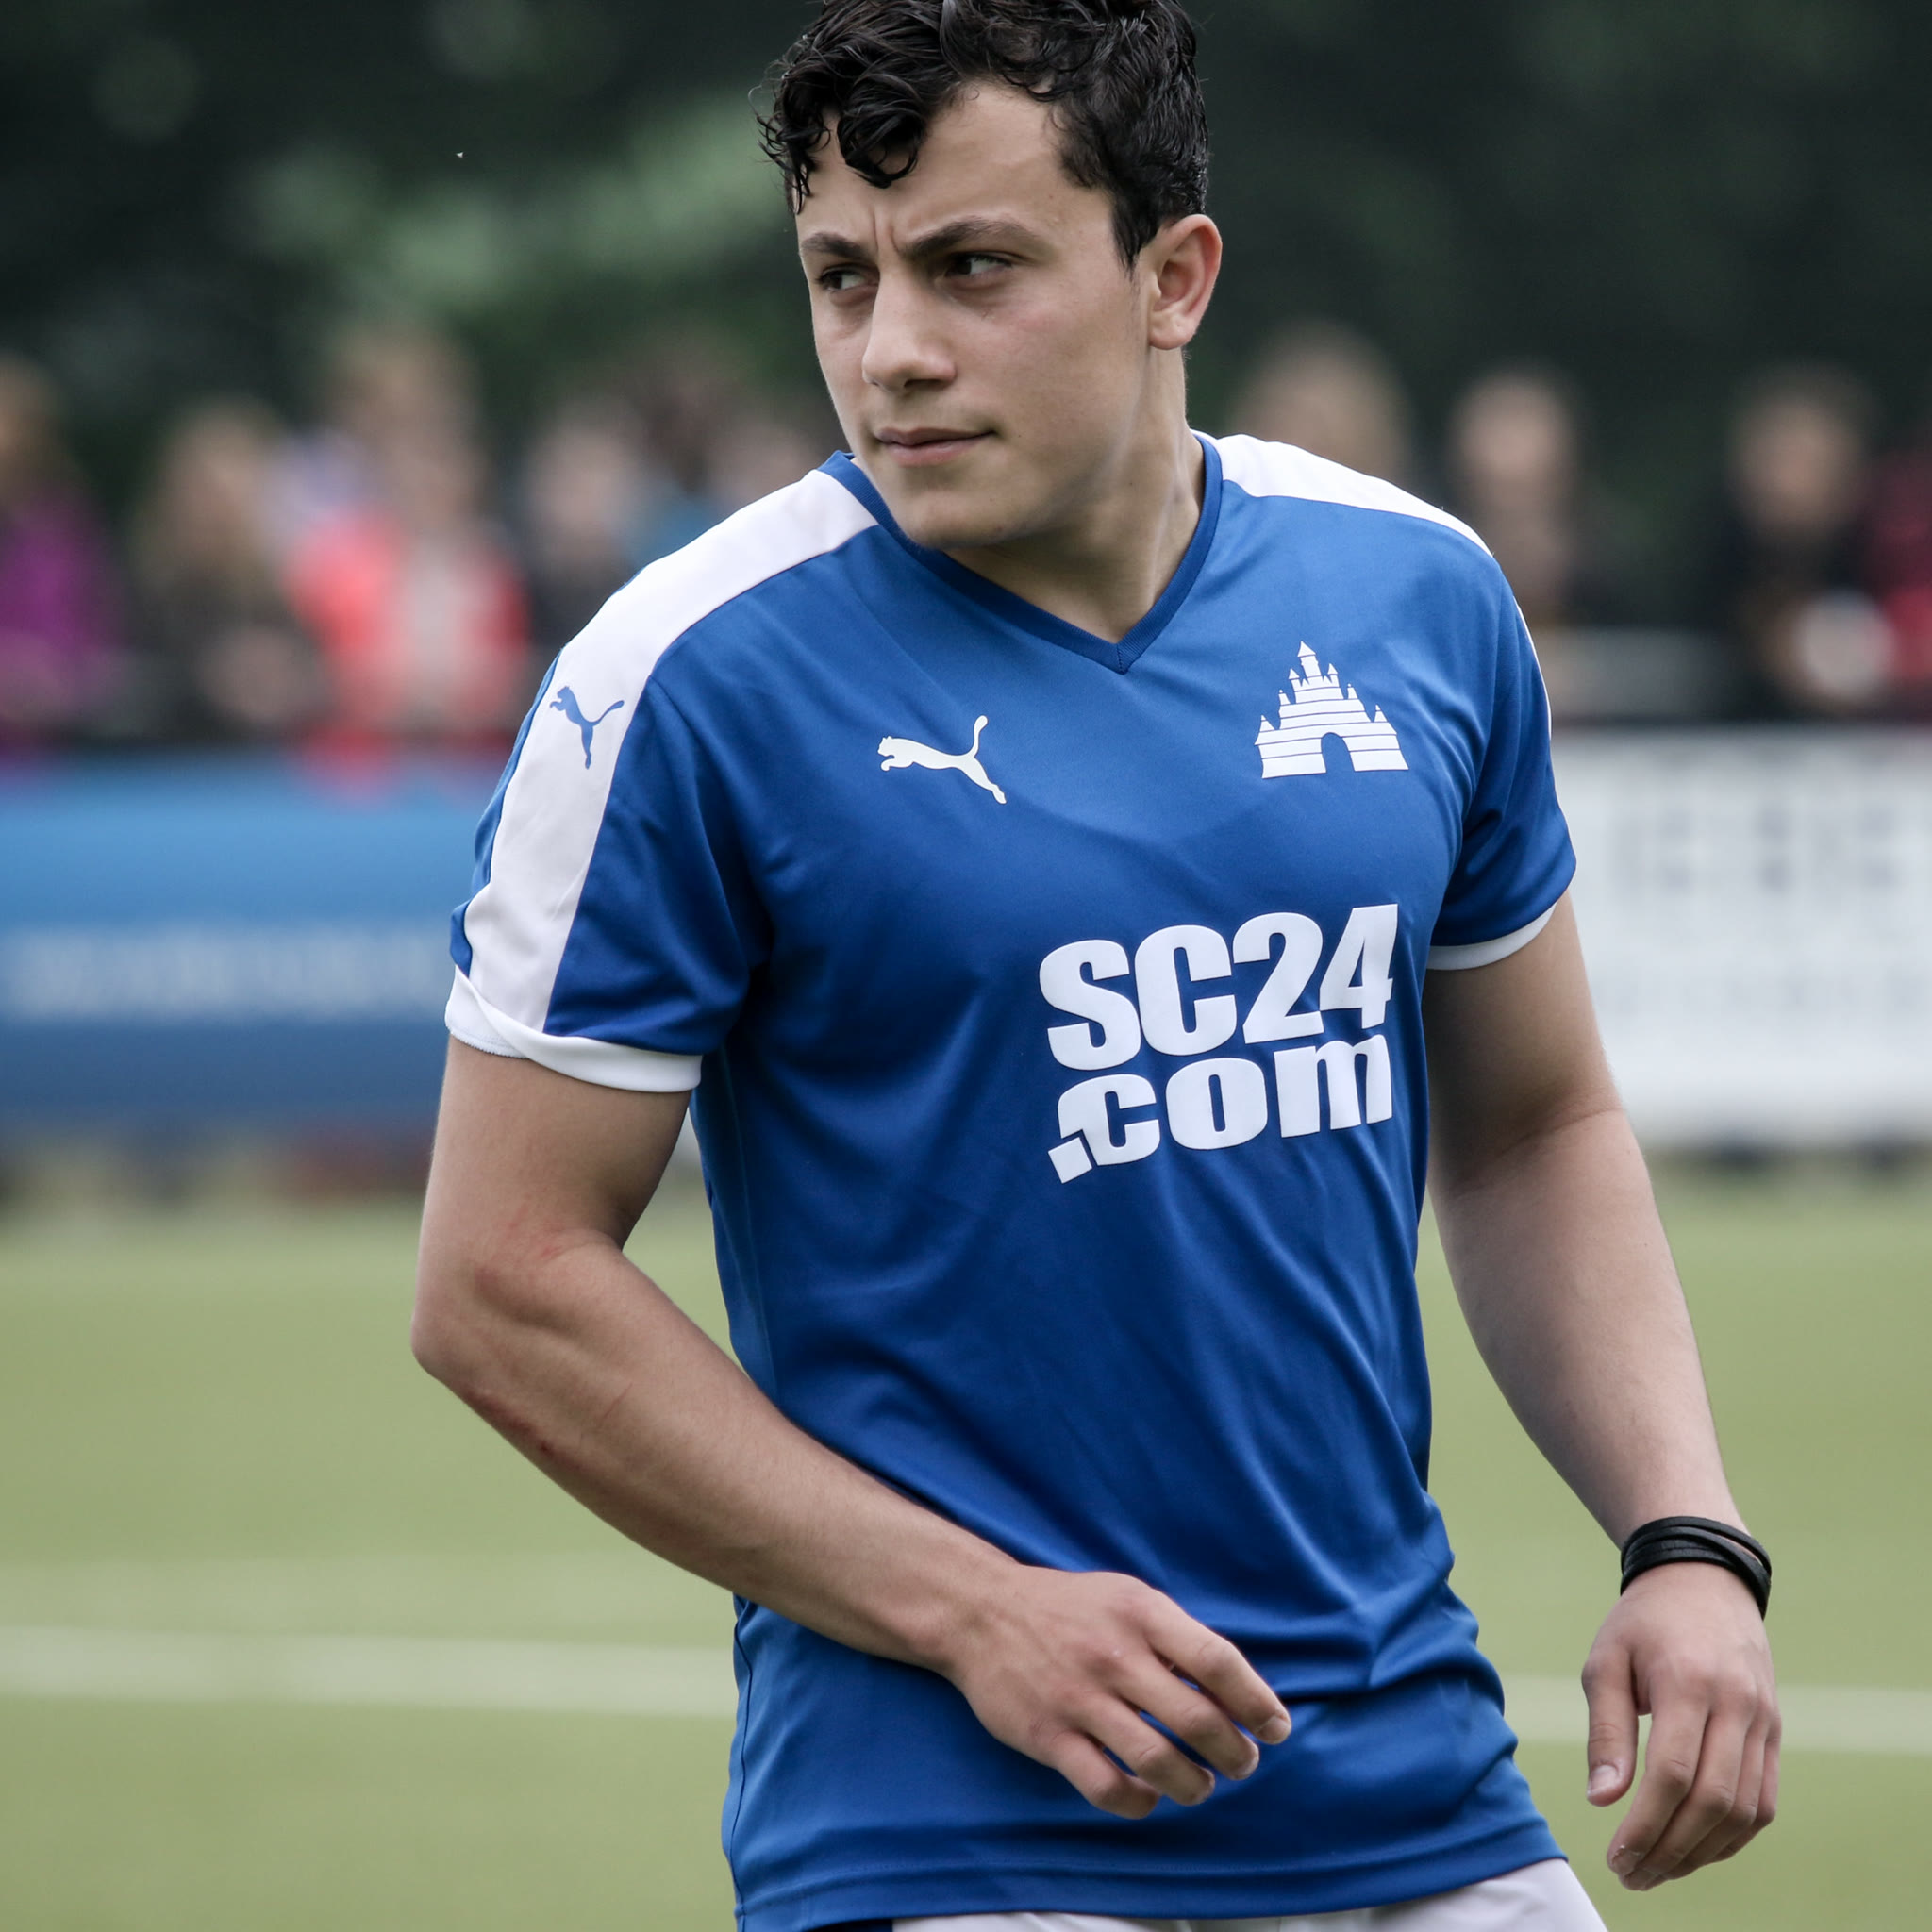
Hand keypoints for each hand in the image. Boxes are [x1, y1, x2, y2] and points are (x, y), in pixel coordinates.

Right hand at [937, 1565, 1291, 1817]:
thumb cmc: (1070, 1608)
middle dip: (1235, 1753)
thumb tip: (1235, 1690)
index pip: (1217, 1662)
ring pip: (1157, 1761)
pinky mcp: (1048, 1735)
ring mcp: (1079, 1698)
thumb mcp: (1127, 1598)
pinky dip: (1139, 1802)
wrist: (981, 1613)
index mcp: (1141, 1613)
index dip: (1256, 1701)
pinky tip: (1149, 1796)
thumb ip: (1176, 1638)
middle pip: (1196, 1718)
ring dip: (1193, 1785)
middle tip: (1242, 1764)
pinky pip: (1107, 1787)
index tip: (1276, 1728)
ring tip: (1201, 1786)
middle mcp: (1114, 1655)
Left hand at [1582, 1561, 1779, 1887]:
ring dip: (1702, 1852)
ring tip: (1657, 1870)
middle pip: (1712, 1800)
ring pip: (1744, 1810)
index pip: (1673, 1773)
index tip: (1616, 1854)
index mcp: (1688, 1682)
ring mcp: (1763, 1721)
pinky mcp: (1775, 1733)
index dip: (1646, 1824)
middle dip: (1671, 1849)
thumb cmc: (1643, 1623)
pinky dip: (1732, 1835)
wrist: (1704, 1582)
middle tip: (1632, 1874)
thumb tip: (1601, 1800)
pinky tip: (1695, 1850)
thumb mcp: (1606, 1661)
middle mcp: (1736, 1705)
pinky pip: (1764, 1802)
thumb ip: (1606, 1731)